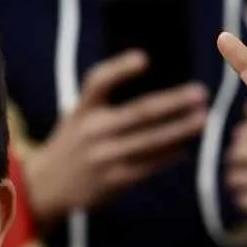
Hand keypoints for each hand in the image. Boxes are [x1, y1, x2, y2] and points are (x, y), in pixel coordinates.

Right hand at [21, 51, 207, 220]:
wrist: (43, 187)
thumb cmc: (72, 144)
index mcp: (81, 110)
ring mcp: (103, 157)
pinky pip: (148, 165)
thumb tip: (158, 91)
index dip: (120, 69)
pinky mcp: (113, 180)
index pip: (98, 82)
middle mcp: (91, 131)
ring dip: (180, 129)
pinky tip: (184, 146)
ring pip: (150, 141)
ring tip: (203, 119)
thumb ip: (106, 104)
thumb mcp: (78, 117)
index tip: (145, 58)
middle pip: (138, 113)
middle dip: (173, 102)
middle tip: (200, 93)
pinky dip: (169, 155)